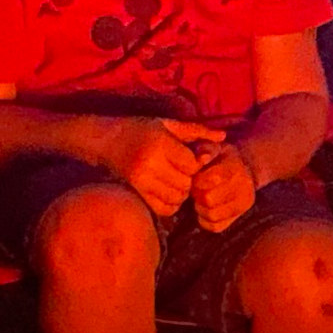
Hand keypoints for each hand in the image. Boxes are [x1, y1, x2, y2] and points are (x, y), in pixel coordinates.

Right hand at [104, 117, 224, 219]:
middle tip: (186, 173)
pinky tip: (170, 193)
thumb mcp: (170, 125)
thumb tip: (223, 136)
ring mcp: (141, 180)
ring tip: (178, 182)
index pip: (191, 164)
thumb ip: (198, 131)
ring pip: (176, 197)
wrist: (109, 140)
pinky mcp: (137, 192)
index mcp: (161, 143)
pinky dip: (171, 205)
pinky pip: (162, 208)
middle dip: (191, 180)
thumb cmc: (143, 129)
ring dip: (182, 193)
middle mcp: (150, 163)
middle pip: (185, 183)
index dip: (197, 164)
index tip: (192, 159)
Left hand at [188, 140, 258, 232]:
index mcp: (236, 167)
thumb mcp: (214, 146)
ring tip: (200, 197)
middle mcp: (244, 186)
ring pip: (212, 215)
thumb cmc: (220, 156)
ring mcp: (243, 204)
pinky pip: (215, 226)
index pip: (211, 179)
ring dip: (200, 207)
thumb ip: (205, 149)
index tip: (194, 176)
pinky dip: (205, 219)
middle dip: (197, 194)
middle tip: (195, 188)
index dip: (196, 180)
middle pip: (209, 199)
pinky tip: (205, 207)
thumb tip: (202, 159)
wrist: (244, 167)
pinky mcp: (238, 216)